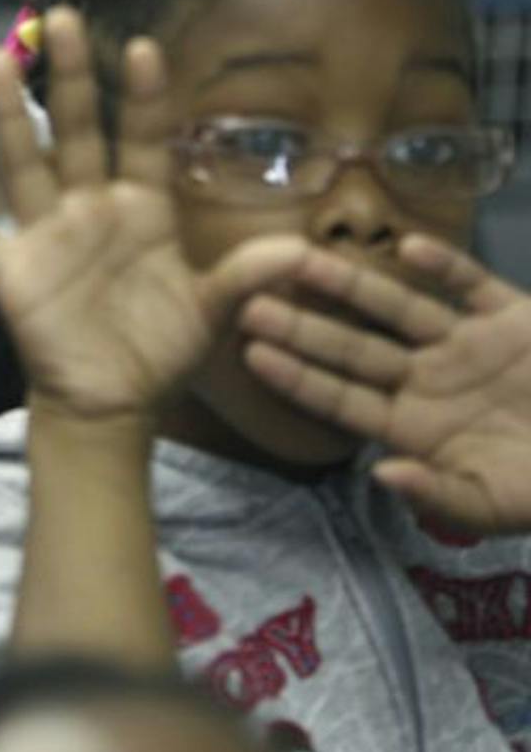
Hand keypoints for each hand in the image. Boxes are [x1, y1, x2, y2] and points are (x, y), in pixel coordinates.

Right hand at [0, 9, 303, 426]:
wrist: (112, 404)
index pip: (142, 138)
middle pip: (78, 131)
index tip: (145, 47)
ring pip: (24, 163)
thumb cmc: (158, 348)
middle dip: (71, 77)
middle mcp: (89, 208)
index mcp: (141, 208)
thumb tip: (304, 251)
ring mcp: (46, 236)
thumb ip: (249, 274)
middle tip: (63, 18)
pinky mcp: (12, 272)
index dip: (144, 96)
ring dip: (9, 115)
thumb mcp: (212, 311)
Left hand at [241, 237, 530, 533]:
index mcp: (416, 426)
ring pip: (400, 308)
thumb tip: (382, 476)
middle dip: (304, 326)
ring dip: (354, 285)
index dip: (299, 378)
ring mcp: (468, 345)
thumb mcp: (496, 506)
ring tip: (303, 259)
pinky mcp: (514, 317)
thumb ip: (440, 497)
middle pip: (355, 349)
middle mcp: (430, 379)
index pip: (343, 400)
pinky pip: (473, 284)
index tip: (250, 354)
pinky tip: (407, 245)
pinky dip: (445, 265)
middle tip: (247, 301)